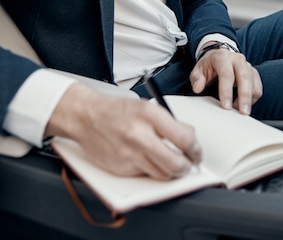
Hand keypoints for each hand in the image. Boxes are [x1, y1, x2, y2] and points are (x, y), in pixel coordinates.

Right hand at [45, 83, 201, 179]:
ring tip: (171, 163)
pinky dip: (150, 170)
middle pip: (176, 164)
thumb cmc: (117, 111)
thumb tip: (189, 137)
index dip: (195, 149)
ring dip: (171, 171)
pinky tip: (148, 160)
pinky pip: (145, 175)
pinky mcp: (121, 168)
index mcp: (149, 115)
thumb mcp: (147, 106)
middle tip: (188, 164)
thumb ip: (169, 122)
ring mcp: (129, 154)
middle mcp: (139, 135)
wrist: (86, 117)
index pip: (184, 139)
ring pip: (162, 174)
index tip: (196, 152)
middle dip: (187, 167)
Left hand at [189, 45, 262, 114]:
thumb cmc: (208, 65)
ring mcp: (247, 65)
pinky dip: (253, 98)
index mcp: (222, 57)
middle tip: (242, 112)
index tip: (226, 106)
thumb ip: (197, 79)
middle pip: (244, 77)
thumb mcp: (198, 70)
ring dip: (249, 99)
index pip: (226, 74)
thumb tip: (198, 88)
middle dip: (244, 96)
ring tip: (240, 110)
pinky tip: (245, 104)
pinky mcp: (253, 73)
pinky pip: (258, 87)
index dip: (226, 91)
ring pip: (253, 83)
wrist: (218, 56)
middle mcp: (237, 59)